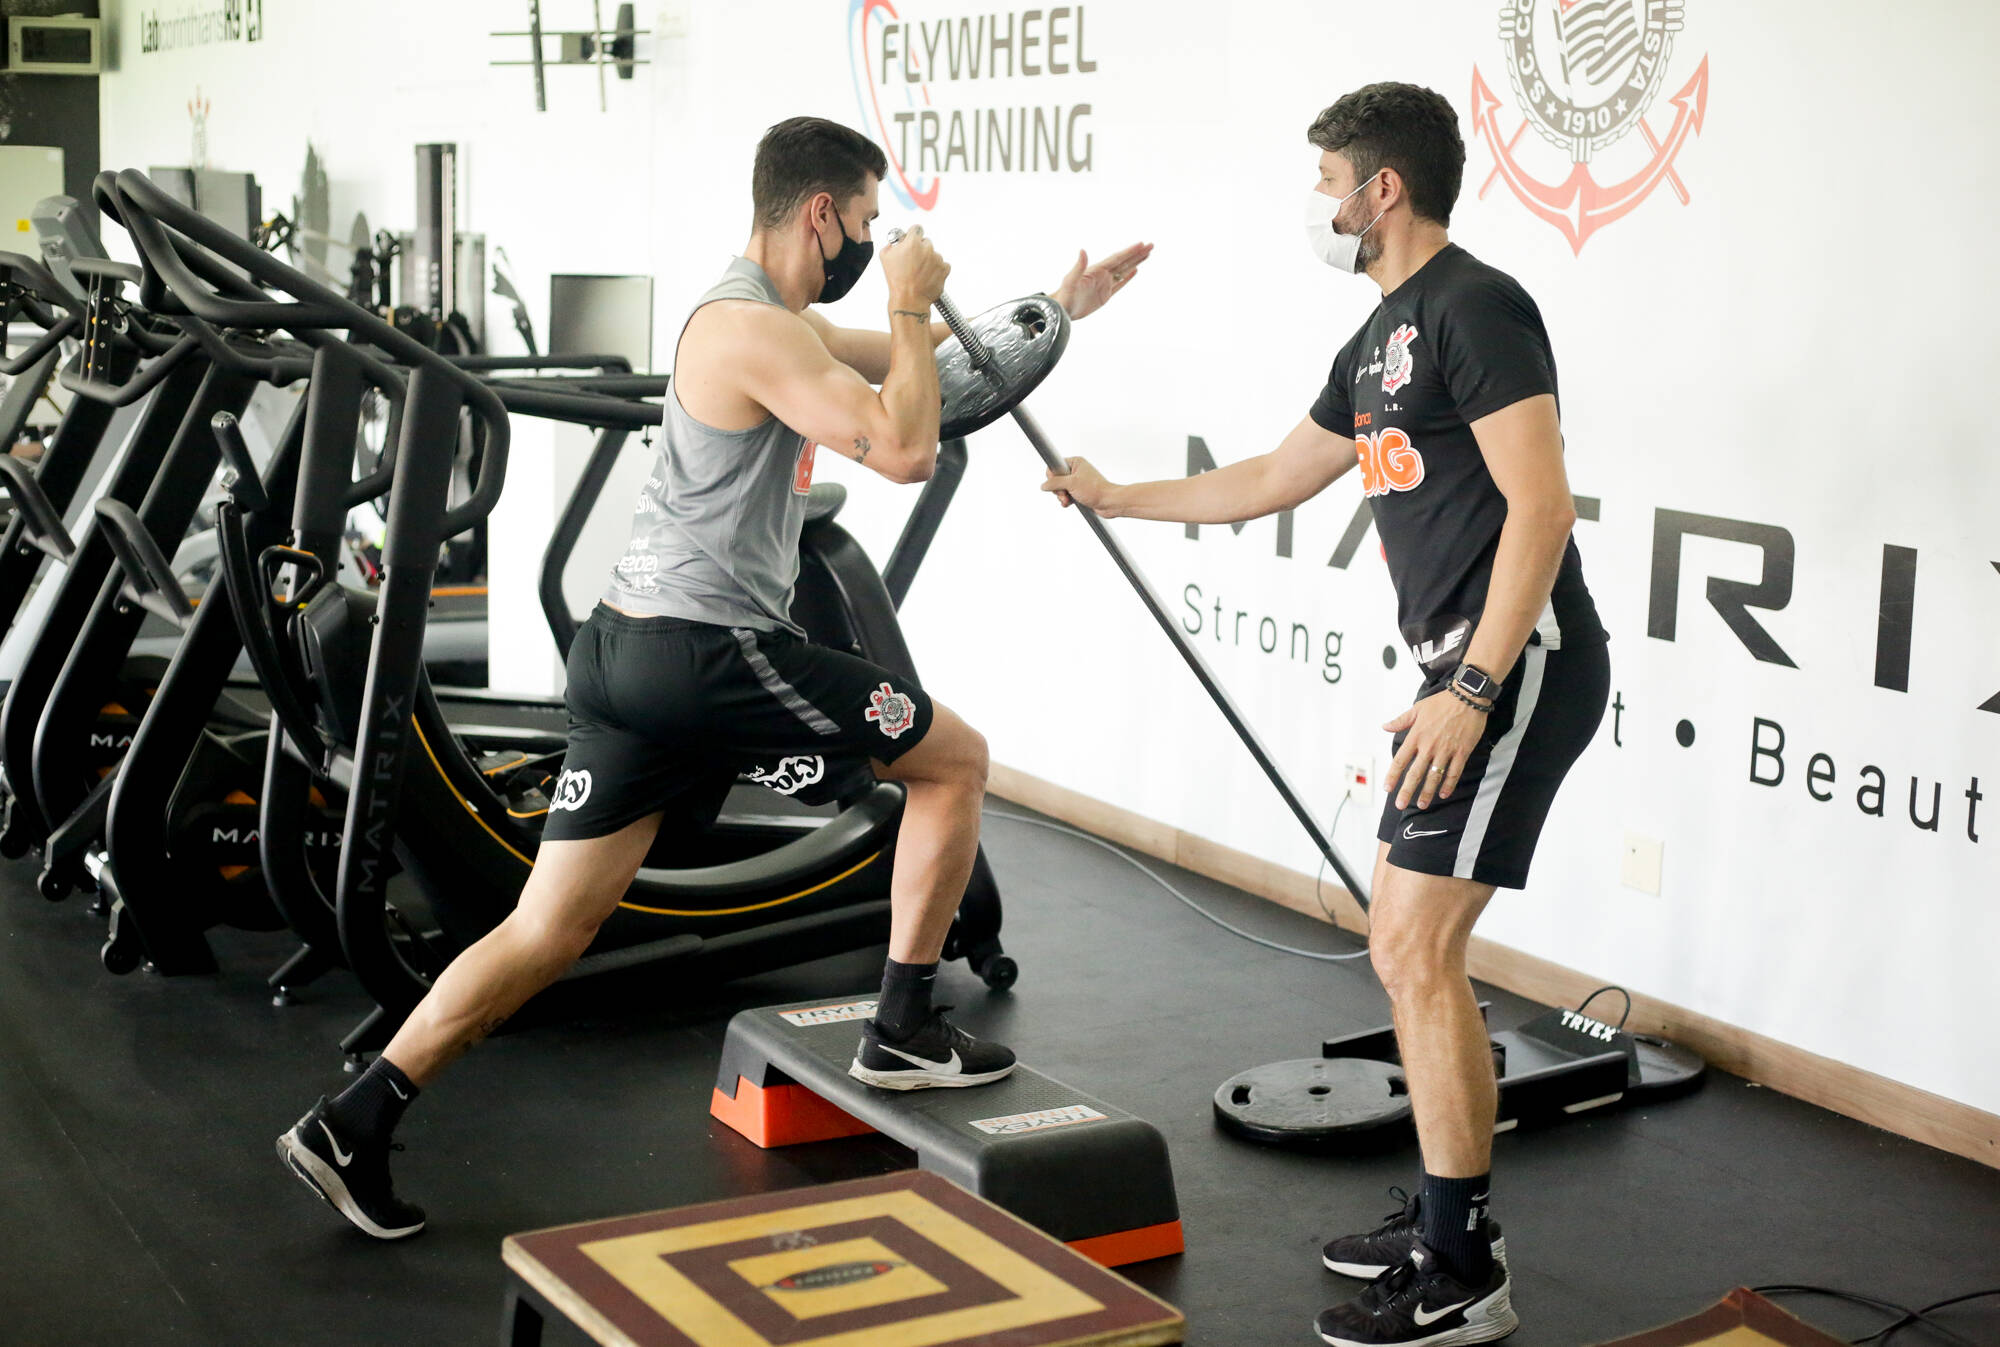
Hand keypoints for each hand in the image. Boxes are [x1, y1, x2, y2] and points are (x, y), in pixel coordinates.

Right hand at [881, 225, 949, 309]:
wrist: (909, 299)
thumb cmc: (896, 280)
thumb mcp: (885, 257)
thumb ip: (892, 243)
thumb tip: (897, 240)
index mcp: (912, 242)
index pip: (916, 229)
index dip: (913, 235)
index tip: (912, 240)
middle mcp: (927, 248)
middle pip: (926, 242)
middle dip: (920, 249)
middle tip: (913, 262)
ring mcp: (937, 258)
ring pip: (934, 254)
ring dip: (929, 260)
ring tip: (919, 273)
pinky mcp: (945, 268)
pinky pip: (942, 264)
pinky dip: (937, 269)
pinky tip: (927, 276)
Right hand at [1040, 454, 1116, 511]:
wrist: (1109, 502)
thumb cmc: (1095, 490)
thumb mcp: (1071, 484)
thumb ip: (1055, 483)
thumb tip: (1044, 485)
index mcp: (1075, 462)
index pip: (1055, 466)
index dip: (1052, 476)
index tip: (1056, 484)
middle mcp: (1076, 470)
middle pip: (1056, 479)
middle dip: (1058, 490)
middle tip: (1065, 494)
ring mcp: (1077, 481)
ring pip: (1060, 489)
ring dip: (1062, 496)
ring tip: (1068, 500)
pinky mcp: (1079, 491)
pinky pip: (1066, 495)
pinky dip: (1066, 500)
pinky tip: (1069, 503)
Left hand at [1050, 242, 1152, 320]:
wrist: (1061, 310)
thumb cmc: (1064, 296)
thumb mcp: (1070, 281)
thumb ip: (1078, 266)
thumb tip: (1082, 250)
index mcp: (1097, 270)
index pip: (1117, 258)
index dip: (1129, 251)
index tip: (1141, 244)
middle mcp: (1102, 274)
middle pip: (1124, 261)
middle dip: (1137, 254)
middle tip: (1151, 245)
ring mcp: (1104, 284)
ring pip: (1124, 271)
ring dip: (1135, 262)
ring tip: (1147, 254)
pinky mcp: (1105, 295)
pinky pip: (1119, 284)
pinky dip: (1128, 277)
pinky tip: (1134, 270)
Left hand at [1382, 690, 1489, 809]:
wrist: (1467, 697)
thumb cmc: (1442, 702)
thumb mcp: (1417, 709)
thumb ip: (1401, 721)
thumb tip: (1385, 726)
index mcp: (1416, 736)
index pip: (1401, 760)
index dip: (1393, 776)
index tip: (1388, 788)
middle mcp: (1429, 746)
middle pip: (1415, 773)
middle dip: (1407, 791)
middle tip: (1400, 804)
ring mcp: (1446, 750)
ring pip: (1434, 776)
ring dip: (1427, 792)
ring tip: (1422, 804)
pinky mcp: (1462, 752)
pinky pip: (1454, 772)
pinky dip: (1449, 784)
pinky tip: (1444, 793)